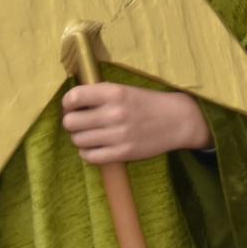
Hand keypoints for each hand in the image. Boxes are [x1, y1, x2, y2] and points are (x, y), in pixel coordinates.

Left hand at [60, 82, 210, 164]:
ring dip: (81, 138)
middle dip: (72, 122)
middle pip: (71, 122)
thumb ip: (100, 95)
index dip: (68, 103)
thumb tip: (71, 104)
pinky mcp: (123, 153)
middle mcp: (114, 113)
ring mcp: (118, 135)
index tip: (73, 106)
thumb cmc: (148, 103)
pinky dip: (88, 153)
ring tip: (91, 135)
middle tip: (81, 122)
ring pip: (78, 141)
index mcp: (115, 93)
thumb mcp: (125, 90)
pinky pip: (90, 157)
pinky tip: (97, 147)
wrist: (178, 120)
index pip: (74, 97)